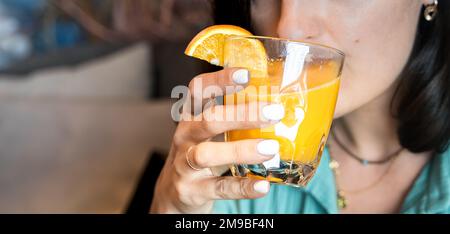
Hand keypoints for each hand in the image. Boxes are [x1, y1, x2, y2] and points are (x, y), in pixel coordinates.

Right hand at [150, 68, 284, 212]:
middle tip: (274, 112)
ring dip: (241, 150)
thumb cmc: (198, 154)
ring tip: (271, 148)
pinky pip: (218, 187)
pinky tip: (263, 185)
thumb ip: (232, 119)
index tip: (247, 74)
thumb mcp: (207, 133)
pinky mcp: (191, 190)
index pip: (199, 90)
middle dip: (242, 115)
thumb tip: (281, 106)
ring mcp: (184, 165)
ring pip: (207, 154)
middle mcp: (184, 137)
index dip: (220, 80)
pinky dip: (242, 187)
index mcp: (190, 116)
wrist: (172, 194)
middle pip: (208, 120)